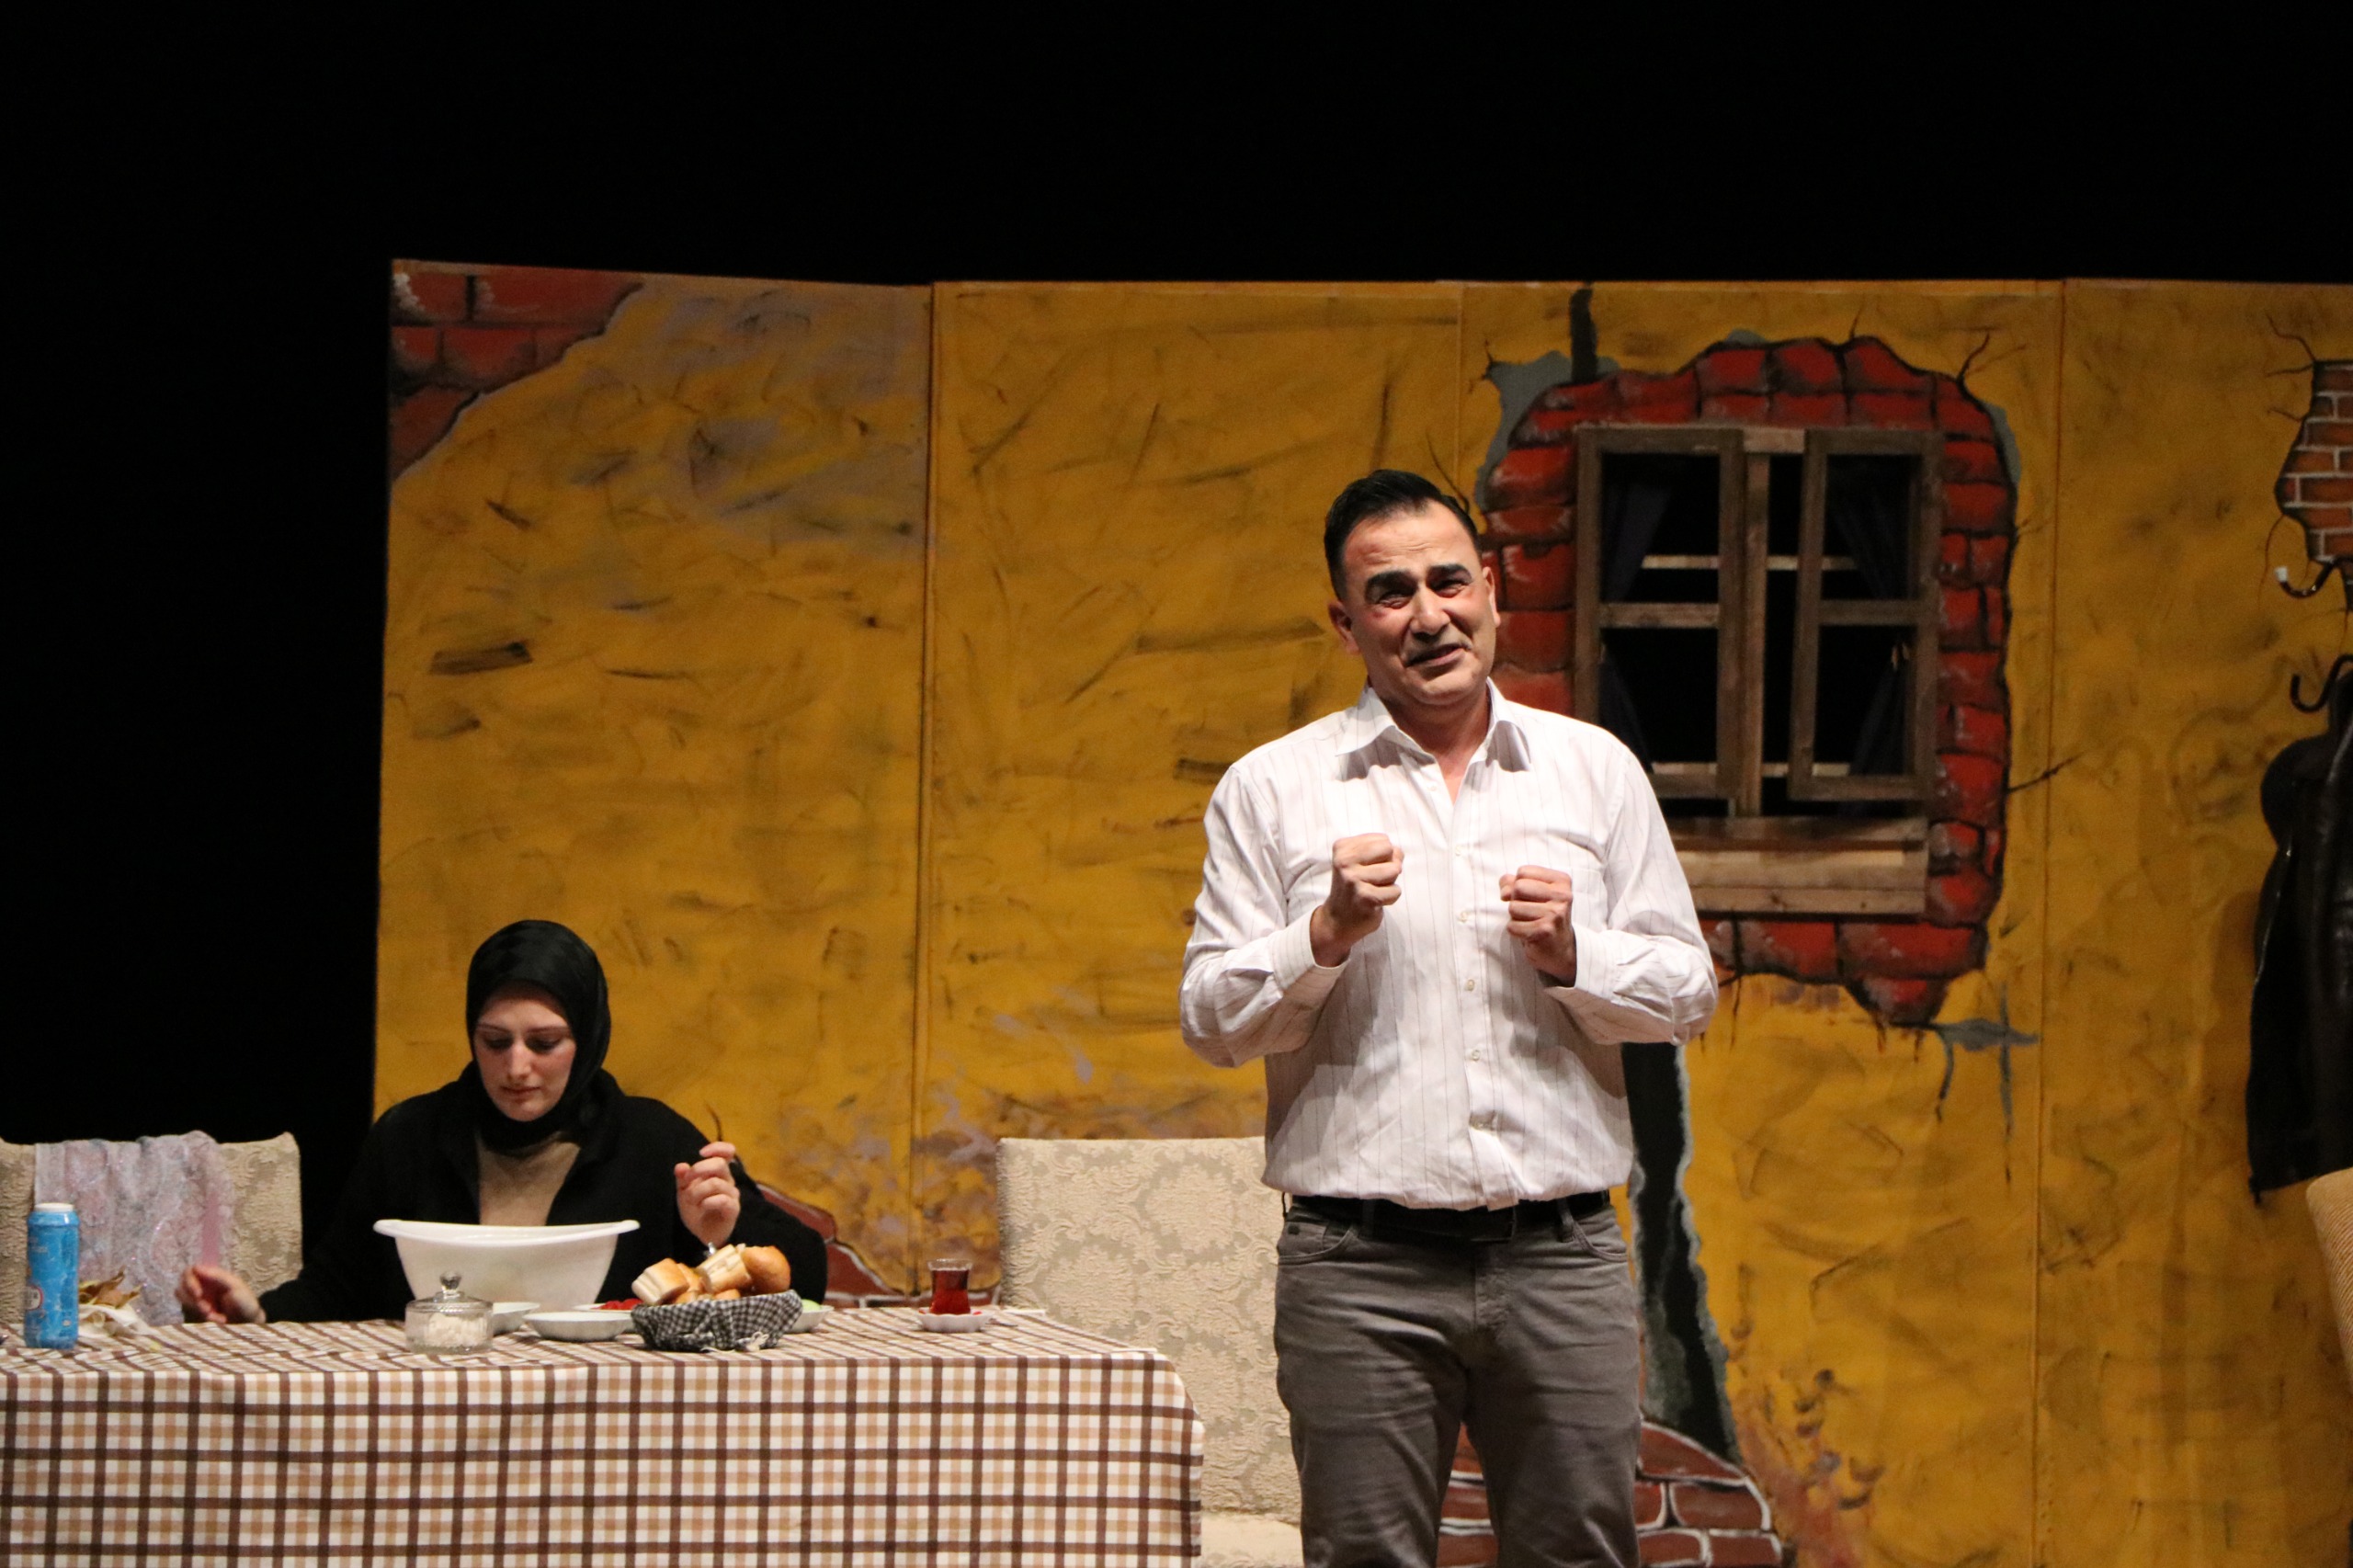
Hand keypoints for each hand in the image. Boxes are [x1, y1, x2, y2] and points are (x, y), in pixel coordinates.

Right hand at [177, 1263, 263, 1324]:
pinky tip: (215, 1319)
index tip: (198, 1294)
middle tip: (207, 1309)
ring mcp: (198, 1299)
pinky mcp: (196, 1312)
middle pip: (181, 1287)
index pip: (189, 1272)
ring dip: (196, 1309)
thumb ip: (217, 1276)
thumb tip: (196, 1267)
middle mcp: (201, 1285)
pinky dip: (200, 1318)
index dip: (189, 1282)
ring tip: (214, 1315)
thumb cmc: (245, 1301)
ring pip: (183, 1301)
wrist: (248, 1323)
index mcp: (211, 1275)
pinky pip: (189, 1313)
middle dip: (192, 1300)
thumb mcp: (235, 1286)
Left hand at [674, 1141, 742, 1248]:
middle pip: (720, 1164)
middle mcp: (728, 1180)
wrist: (702, 1233)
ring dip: (697, 1191)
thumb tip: (680, 1166)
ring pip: (716, 1183)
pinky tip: (701, 1207)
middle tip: (686, 1181)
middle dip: (699, 1169)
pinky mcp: (733, 1209)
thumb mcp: (684, 1192)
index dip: (717, 1148)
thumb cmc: (696, 1209)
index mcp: (718, 1172)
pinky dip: (707, 1202)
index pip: (727, 1152)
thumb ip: (682, 1178)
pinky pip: (723, 1200)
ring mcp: (732, 1195)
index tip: (702, 1153)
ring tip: (690, 1201)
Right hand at [1311, 833, 1402, 966]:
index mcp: (1342, 847)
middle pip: (1389, 850)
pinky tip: (1375, 902)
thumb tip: (1398, 853)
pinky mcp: (1365, 897)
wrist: (1337, 921)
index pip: (1383, 839)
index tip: (1366, 868)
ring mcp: (1353, 879)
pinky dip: (1391, 898)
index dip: (1382, 855)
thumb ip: (1382, 851)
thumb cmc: (1354, 887)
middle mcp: (1344, 861)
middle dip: (1389, 865)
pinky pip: (1395, 891)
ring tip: (1374, 890)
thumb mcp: (1361, 862)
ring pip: (1394, 869)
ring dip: (1390, 882)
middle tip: (1373, 879)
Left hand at [1500, 864, 1577, 982]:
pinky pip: (1513, 926)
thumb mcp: (1534, 894)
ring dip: (1515, 917)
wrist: (1560, 949)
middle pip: (1518, 887)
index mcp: (1561, 881)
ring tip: (1530, 922)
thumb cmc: (1543, 916)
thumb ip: (1515, 882)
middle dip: (1515, 900)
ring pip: (1513, 907)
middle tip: (1528, 912)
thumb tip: (1504, 888)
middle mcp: (1562, 895)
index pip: (1523, 871)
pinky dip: (1515, 931)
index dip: (1517, 884)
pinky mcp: (1545, 931)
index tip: (1527, 897)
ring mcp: (1555, 913)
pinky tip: (1529, 934)